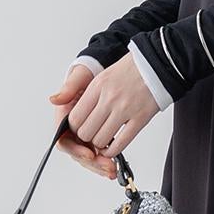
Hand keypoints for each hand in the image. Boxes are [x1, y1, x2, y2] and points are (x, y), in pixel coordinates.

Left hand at [48, 55, 158, 173]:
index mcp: (97, 87)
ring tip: (104, 139)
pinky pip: (121, 143)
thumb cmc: (131, 70)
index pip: (75, 117)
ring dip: (100, 144)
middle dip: (86, 138)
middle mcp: (109, 98)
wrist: (158, 63)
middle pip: (85, 132)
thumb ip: (78, 90)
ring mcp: (125, 109)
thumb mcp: (100, 74)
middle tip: (92, 135)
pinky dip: (113, 150)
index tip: (81, 128)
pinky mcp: (141, 118)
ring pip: (101, 140)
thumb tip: (54, 101)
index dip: (75, 128)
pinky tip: (112, 148)